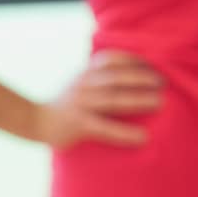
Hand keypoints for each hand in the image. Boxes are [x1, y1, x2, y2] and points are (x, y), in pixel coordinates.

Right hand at [32, 49, 164, 149]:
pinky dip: (125, 132)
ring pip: (114, 99)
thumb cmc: (67, 101)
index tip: (154, 66)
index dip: (134, 60)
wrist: (34, 120)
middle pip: (117, 77)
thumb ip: (102, 75)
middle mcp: (84, 84)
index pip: (112, 59)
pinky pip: (105, 128)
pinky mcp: (78, 125)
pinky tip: (143, 137)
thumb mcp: (82, 81)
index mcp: (86, 72)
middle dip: (142, 78)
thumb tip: (138, 72)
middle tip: (164, 83)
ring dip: (139, 100)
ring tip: (160, 103)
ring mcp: (81, 104)